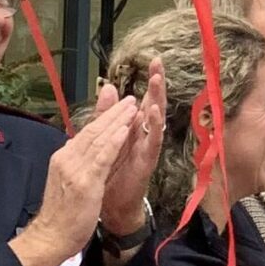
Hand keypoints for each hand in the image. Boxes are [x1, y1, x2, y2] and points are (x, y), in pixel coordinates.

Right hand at [9, 105, 131, 265]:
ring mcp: (75, 169)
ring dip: (116, 120)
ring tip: (131, 107)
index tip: (117, 106)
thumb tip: (82, 151)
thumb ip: (77, 165)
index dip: (102, 119)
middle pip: (92, 131)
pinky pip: (102, 157)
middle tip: (129, 99)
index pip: (85, 133)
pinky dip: (113, 141)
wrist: (50, 236)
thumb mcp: (68, 183)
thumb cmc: (61, 215)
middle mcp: (66, 158)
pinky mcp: (85, 181)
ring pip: (98, 139)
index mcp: (63, 158)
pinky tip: (124, 129)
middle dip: (112, 113)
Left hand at [98, 63, 164, 235]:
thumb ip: (107, 114)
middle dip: (156, 84)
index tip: (152, 59)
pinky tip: (152, 112)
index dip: (148, 82)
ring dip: (156, 100)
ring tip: (157, 81)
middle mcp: (143, 137)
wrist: (111, 206)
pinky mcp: (146, 162)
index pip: (141, 100)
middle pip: (152, 105)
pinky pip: (152, 142)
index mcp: (132, 130)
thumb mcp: (106, 138)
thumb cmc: (110, 174)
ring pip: (155, 121)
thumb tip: (109, 86)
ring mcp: (146, 149)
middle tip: (158, 63)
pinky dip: (153, 127)